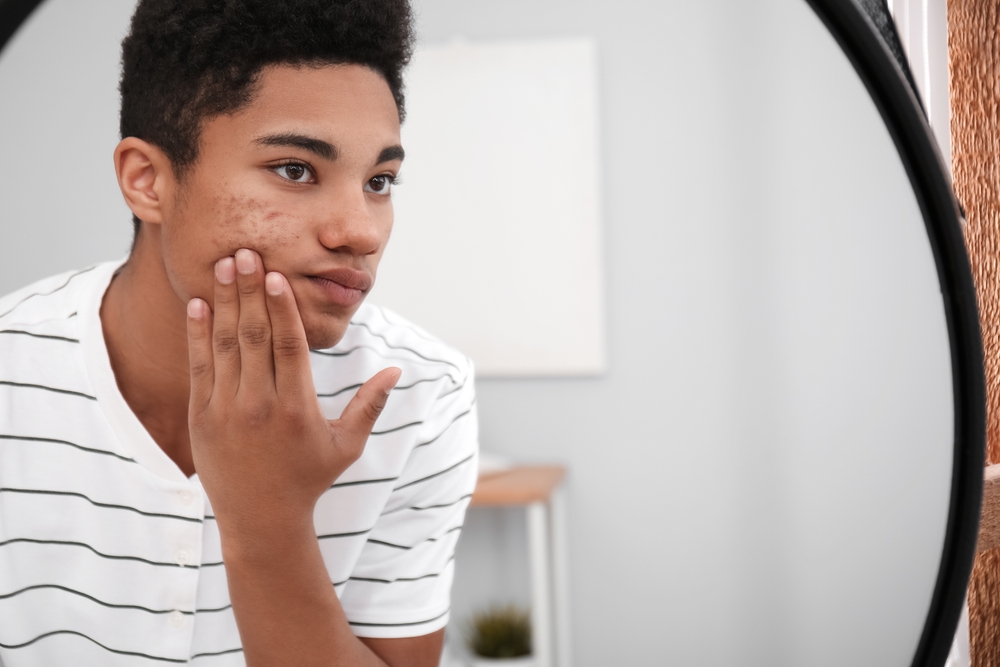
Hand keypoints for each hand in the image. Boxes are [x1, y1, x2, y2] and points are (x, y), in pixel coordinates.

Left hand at [185, 248, 399, 541]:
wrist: (261, 520)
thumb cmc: (309, 479)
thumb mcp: (347, 445)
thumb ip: (370, 405)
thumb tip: (396, 370)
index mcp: (297, 409)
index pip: (289, 348)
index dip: (282, 309)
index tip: (277, 275)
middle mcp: (260, 407)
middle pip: (254, 337)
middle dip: (250, 291)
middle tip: (246, 252)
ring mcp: (227, 411)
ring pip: (225, 345)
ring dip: (225, 302)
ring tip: (225, 265)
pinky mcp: (202, 418)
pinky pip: (199, 367)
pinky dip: (198, 334)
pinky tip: (199, 304)